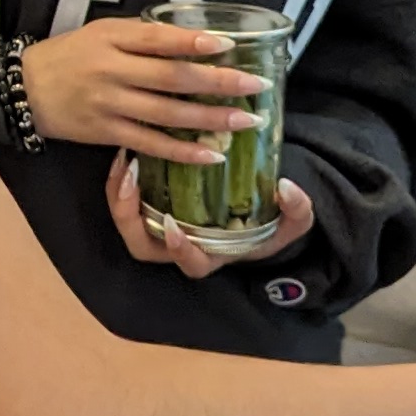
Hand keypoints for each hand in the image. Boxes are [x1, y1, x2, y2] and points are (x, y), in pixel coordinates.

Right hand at [20, 16, 266, 159]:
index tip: (230, 46)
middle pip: (171, 78)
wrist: (24, 89)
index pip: (158, 38)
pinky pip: (150, 144)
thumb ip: (142, 37)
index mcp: (112, 37)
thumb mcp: (101, 32)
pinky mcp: (105, 133)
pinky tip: (210, 155)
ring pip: (166, 114)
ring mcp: (108, 104)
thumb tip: (194, 41)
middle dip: (217, 83)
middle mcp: (111, 70)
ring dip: (209, 119)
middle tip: (255, 86)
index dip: (193, 42)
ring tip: (245, 122)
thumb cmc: (69, 55)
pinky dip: (181, 151)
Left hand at [102, 150, 313, 276]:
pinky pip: (127, 199)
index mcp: (212, 255)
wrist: (258, 209)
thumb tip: (286, 188)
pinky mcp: (154, 204)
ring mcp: (163, 226)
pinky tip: (127, 152)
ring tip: (125, 162)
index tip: (173, 227)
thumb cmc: (271, 221)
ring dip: (119, 195)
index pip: (191, 264)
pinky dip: (121, 179)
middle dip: (129, 218)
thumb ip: (297, 210)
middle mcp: (182, 246)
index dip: (180, 250)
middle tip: (131, 183)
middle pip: (143, 246)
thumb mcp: (293, 220)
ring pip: (128, 222)